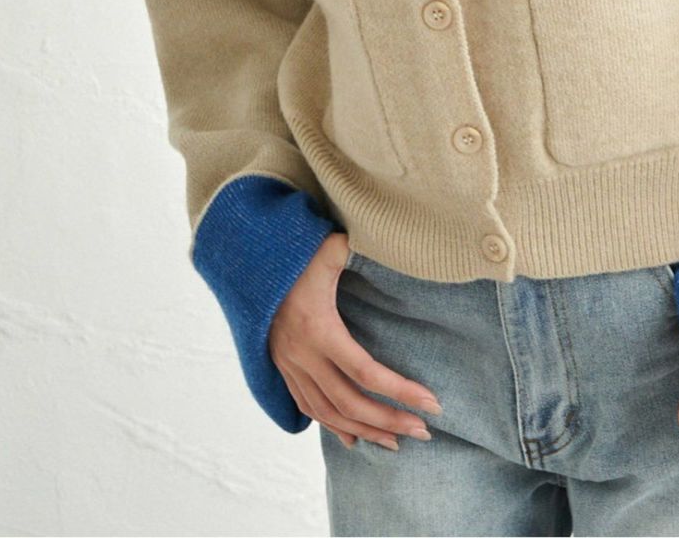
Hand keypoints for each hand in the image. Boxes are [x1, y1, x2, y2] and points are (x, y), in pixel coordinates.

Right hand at [268, 231, 442, 450]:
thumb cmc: (294, 256)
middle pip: (350, 402)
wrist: (248, 267)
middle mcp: (302, 355)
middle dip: (389, 420)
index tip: (430, 402)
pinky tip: (353, 438)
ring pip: (328, 413)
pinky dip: (332, 426)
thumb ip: (353, 249)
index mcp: (318, 329)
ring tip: (396, 442)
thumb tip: (385, 237)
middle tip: (424, 431)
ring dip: (364, 431)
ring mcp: (290, 366)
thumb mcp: (327, 249)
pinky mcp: (284, 369)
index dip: (399, 391)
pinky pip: (308, 407)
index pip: (365, 372)